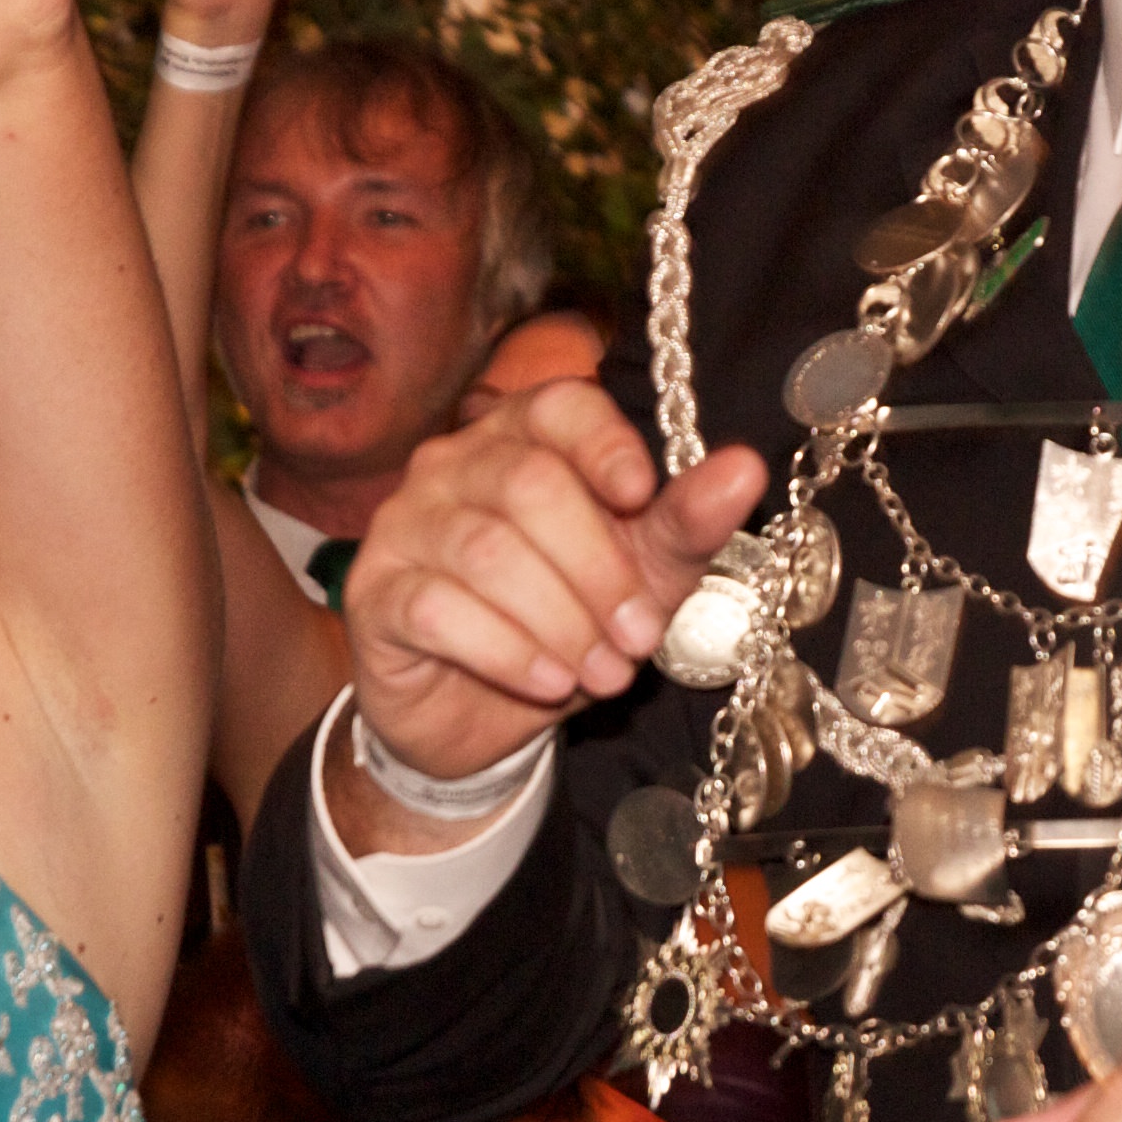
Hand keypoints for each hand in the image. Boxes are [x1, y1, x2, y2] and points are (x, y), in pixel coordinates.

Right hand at [336, 384, 767, 800]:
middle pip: (529, 484)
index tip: (642, 499)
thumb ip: (685, 523)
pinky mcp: (375, 592)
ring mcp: (405, 524)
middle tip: (637, 638)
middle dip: (597, 569)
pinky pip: (439, 607)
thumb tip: (746, 467)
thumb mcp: (641, 576)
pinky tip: (548, 682)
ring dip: (560, 620)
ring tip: (603, 673)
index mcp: (522, 439)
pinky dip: (507, 650)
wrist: (481, 715)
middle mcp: (452, 466)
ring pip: (487, 551)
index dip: (605, 445)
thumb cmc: (564, 624)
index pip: (560, 406)